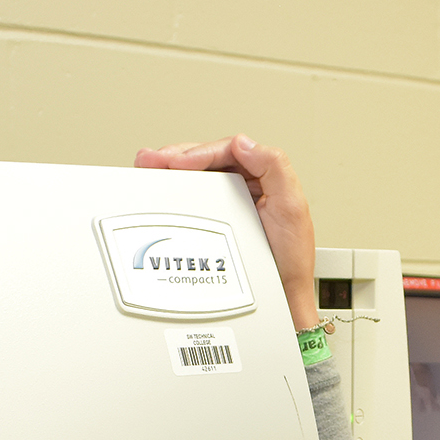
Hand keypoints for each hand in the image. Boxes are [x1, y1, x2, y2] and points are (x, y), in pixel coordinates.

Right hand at [135, 134, 321, 329]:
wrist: (280, 297)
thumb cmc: (289, 260)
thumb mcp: (292, 207)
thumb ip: (274, 167)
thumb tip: (244, 143)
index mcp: (264, 177)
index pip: (228, 152)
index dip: (200, 152)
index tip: (179, 162)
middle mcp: (246, 186)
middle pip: (207, 160)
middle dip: (176, 156)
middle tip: (151, 159)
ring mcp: (229, 203)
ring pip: (196, 177)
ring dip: (170, 170)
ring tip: (147, 166)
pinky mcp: (217, 222)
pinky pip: (192, 199)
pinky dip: (172, 192)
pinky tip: (158, 188)